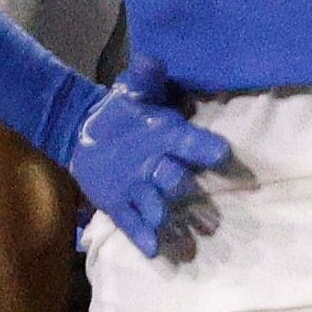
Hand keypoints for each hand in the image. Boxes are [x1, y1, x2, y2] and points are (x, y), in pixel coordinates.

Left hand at [64, 57, 229, 258]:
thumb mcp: (132, 89)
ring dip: (165, 216)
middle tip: (189, 195)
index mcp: (171, 138)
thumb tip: (150, 60)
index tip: (222, 155)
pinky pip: (133, 223)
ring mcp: (142, 189)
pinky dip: (144, 237)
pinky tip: (154, 251)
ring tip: (170, 228)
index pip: (195, 144)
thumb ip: (144, 77)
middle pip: (177, 180)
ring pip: (158, 206)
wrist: (89, 132)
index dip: (208, 150)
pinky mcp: (120, 206)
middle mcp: (163, 167)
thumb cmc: (123, 109)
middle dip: (182, 187)